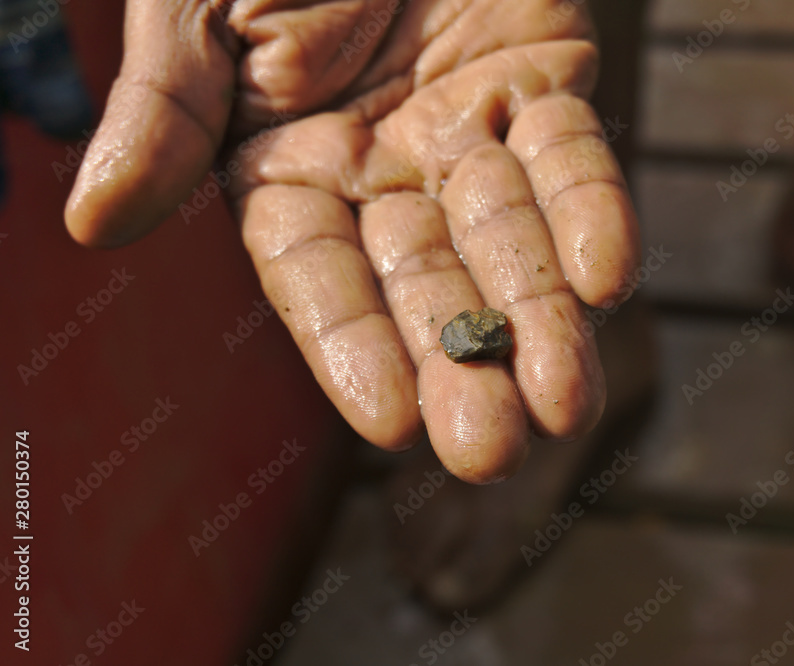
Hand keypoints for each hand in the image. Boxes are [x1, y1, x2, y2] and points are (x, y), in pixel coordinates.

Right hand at [65, 0, 640, 482]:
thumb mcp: (193, 8)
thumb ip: (165, 110)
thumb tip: (95, 220)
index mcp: (286, 172)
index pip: (318, 280)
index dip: (352, 346)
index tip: (392, 421)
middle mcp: (381, 173)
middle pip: (424, 284)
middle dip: (460, 361)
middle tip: (492, 447)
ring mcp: (467, 135)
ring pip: (508, 240)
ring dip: (539, 318)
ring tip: (567, 404)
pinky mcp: (542, 84)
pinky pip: (571, 154)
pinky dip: (590, 209)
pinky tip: (607, 278)